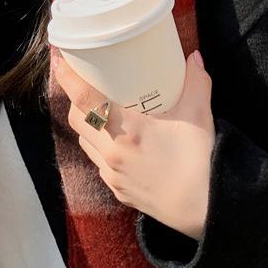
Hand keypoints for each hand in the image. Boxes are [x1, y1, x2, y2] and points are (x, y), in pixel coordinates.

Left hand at [53, 49, 215, 239]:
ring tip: (100, 106)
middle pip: (77, 118)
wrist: (209, 210)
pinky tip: (117, 139)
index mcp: (125, 131)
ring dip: (86, 122)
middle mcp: (111, 153)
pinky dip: (100, 145)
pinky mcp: (119, 190)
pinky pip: (99, 162)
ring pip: (85, 141)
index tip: (59, 58)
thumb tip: (193, 56)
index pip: (83, 98)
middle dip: (75, 97)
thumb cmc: (201, 162)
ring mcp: (112, 175)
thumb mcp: (198, 114)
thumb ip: (195, 81)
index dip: (67, 76)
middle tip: (86, 80)